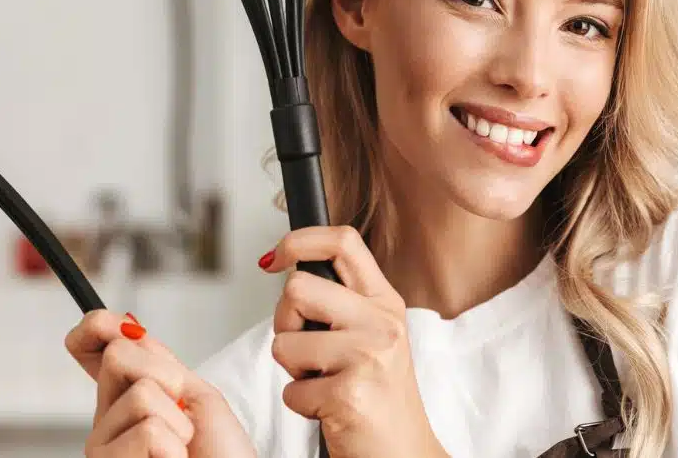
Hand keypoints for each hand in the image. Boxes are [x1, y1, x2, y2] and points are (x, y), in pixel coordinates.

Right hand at [65, 310, 256, 457]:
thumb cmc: (220, 452)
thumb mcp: (195, 392)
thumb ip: (157, 361)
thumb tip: (122, 324)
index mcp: (125, 396)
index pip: (90, 349)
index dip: (94, 327)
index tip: (107, 325)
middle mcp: (106, 419)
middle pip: (117, 356)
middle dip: (167, 376)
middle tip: (183, 413)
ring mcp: (103, 445)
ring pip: (140, 395)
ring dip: (177, 420)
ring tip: (180, 448)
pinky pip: (147, 430)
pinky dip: (174, 445)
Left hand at [261, 225, 448, 457]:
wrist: (403, 452)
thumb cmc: (377, 396)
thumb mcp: (372, 334)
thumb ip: (340, 301)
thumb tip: (287, 268)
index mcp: (385, 302)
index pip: (343, 241)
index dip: (299, 240)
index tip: (274, 258)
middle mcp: (382, 323)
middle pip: (297, 288)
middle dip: (285, 323)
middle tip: (307, 350)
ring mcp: (368, 356)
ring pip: (284, 341)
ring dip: (292, 370)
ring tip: (325, 382)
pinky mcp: (350, 394)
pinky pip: (291, 389)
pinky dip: (301, 404)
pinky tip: (330, 408)